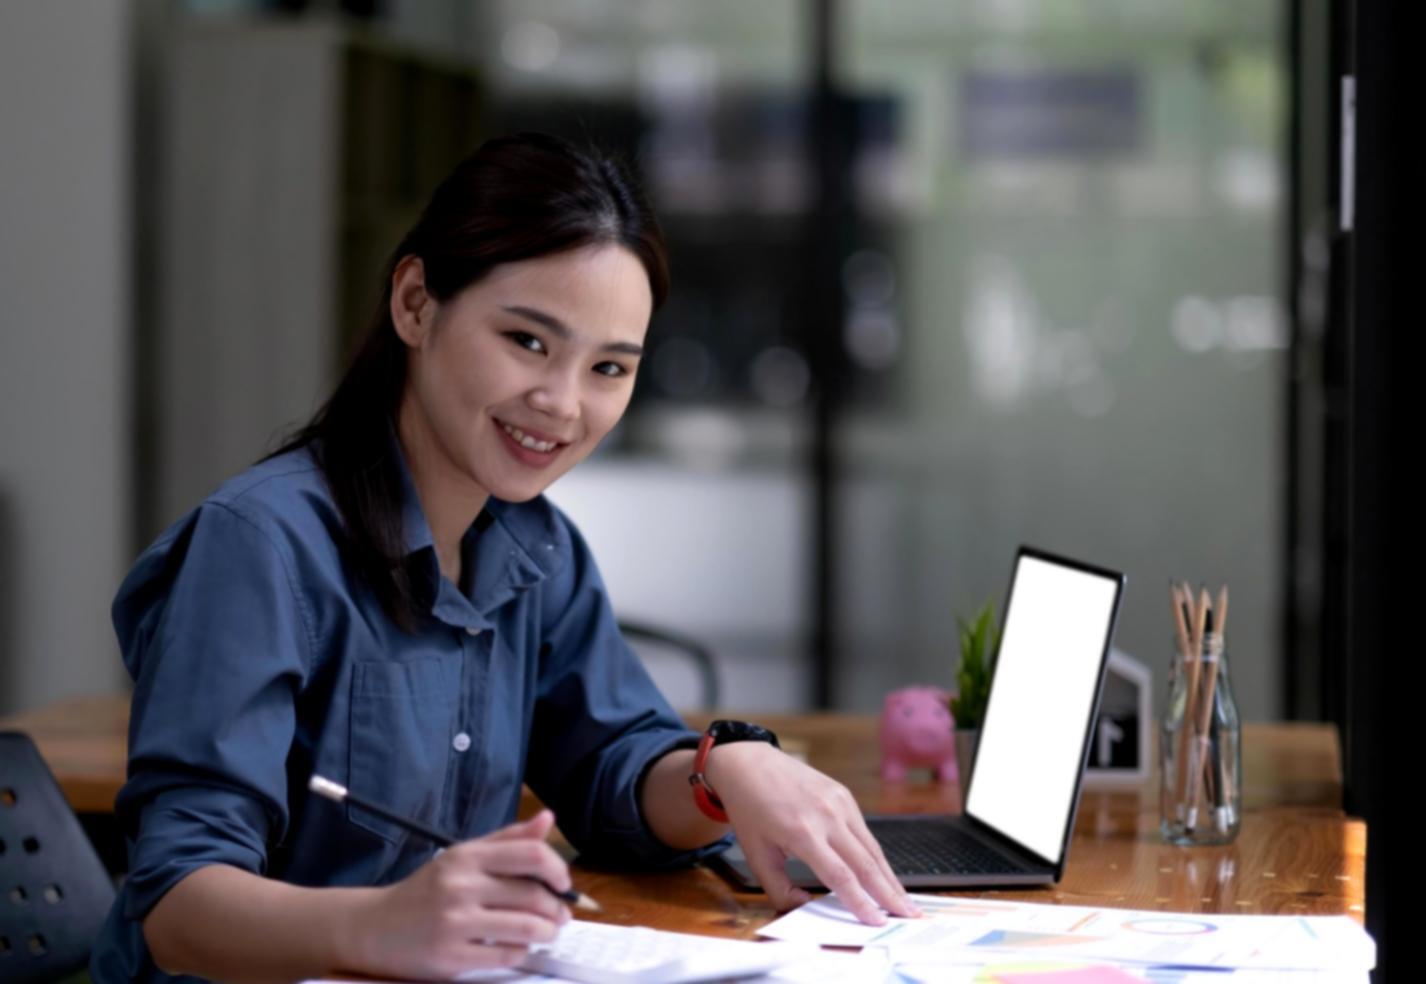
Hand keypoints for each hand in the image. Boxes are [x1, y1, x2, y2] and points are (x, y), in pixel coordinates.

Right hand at [346, 809, 571, 979]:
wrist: (375, 928)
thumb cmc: (427, 891)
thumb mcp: (463, 856)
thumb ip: (508, 840)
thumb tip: (547, 820)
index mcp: (467, 857)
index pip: (531, 855)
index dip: (558, 869)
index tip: (563, 883)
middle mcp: (460, 886)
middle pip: (534, 895)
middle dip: (557, 908)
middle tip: (561, 914)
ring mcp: (455, 923)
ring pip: (527, 928)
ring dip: (548, 932)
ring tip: (548, 932)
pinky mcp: (451, 958)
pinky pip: (507, 955)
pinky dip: (522, 952)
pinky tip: (518, 946)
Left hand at [705, 743, 920, 925]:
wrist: (749, 763)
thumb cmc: (750, 810)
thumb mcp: (756, 854)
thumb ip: (779, 888)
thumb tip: (806, 905)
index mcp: (802, 832)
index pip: (840, 875)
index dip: (861, 902)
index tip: (877, 922)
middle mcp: (826, 816)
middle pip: (866, 863)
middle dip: (890, 894)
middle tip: (911, 916)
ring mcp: (839, 802)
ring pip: (872, 848)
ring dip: (890, 877)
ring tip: (905, 901)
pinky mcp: (844, 795)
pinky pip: (864, 832)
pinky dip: (877, 856)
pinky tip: (885, 874)